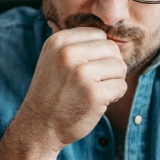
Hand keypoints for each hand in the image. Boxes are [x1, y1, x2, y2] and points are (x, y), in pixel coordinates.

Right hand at [18, 19, 127, 151]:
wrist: (38, 126)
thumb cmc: (52, 92)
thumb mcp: (54, 58)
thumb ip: (77, 44)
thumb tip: (112, 34)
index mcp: (59, 41)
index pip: (99, 34)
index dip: (99, 53)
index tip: (87, 68)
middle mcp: (68, 54)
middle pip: (112, 49)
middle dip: (109, 66)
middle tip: (94, 82)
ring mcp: (81, 74)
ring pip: (119, 66)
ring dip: (113, 81)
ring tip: (95, 91)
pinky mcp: (93, 93)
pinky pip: (121, 86)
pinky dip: (114, 96)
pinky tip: (98, 102)